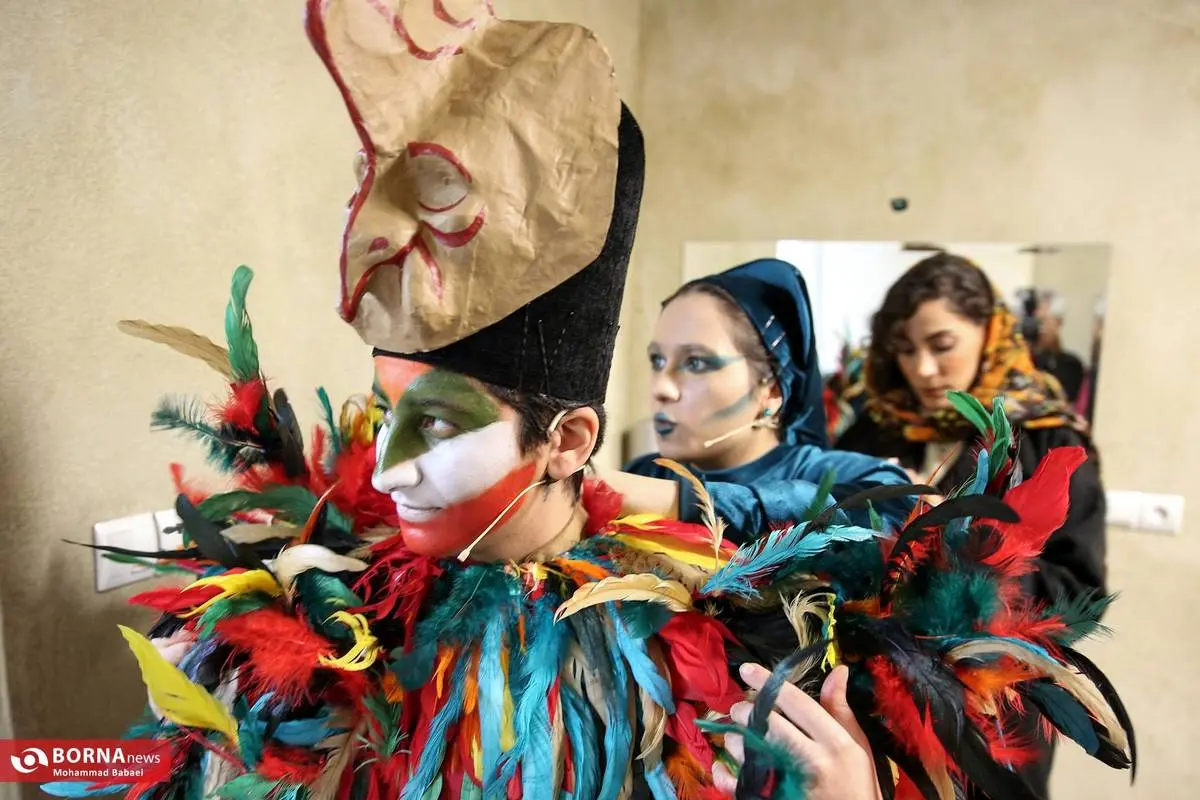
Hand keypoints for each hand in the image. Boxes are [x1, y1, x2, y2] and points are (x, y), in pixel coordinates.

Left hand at [713, 664, 881, 799]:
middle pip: (767, 723)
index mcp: (834, 742)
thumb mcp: (856, 745)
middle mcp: (811, 760)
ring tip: (736, 734)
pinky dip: (725, 774)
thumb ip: (840, 709)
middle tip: (740, 708)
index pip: (797, 702)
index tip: (747, 669)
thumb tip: (838, 669)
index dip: (769, 682)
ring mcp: (790, 783)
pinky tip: (723, 765)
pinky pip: (738, 785)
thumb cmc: (857, 783)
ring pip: (748, 750)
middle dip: (745, 710)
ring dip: (734, 738)